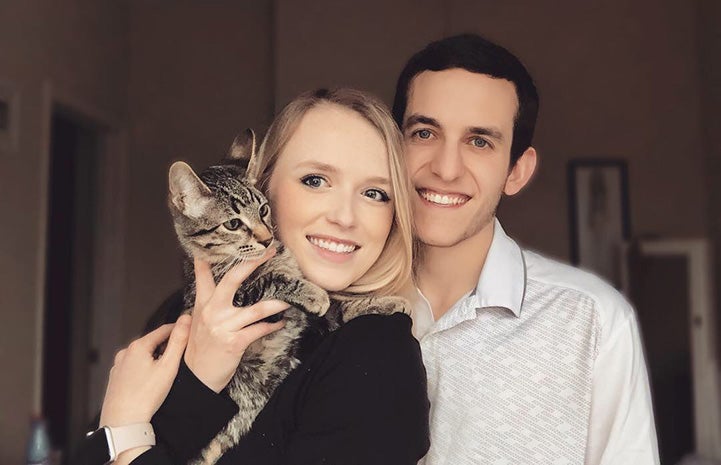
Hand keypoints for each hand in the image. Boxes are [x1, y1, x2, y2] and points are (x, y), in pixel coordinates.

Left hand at [99, 314, 191, 426]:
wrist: (122, 422)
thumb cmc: (146, 396)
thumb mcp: (168, 366)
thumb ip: (178, 341)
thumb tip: (186, 319)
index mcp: (138, 346)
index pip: (163, 330)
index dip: (178, 330)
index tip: (188, 332)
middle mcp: (125, 353)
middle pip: (152, 342)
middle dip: (166, 346)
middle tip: (180, 355)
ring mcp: (118, 366)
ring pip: (141, 355)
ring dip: (154, 358)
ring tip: (166, 370)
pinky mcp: (115, 379)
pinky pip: (133, 367)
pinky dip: (143, 369)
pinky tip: (150, 381)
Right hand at [184, 250, 288, 392]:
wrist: (195, 378)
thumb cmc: (200, 349)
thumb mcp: (197, 321)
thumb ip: (207, 302)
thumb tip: (213, 286)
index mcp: (202, 304)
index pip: (204, 275)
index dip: (209, 257)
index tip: (226, 241)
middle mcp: (212, 311)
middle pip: (233, 279)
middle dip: (252, 263)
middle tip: (268, 252)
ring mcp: (223, 326)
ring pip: (256, 308)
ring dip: (277, 302)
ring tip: (289, 297)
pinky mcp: (234, 342)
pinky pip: (260, 329)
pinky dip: (273, 325)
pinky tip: (281, 322)